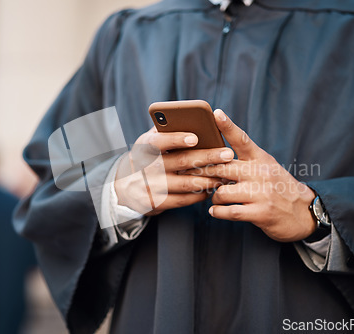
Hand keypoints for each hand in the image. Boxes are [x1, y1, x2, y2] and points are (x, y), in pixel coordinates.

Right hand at [115, 127, 233, 215]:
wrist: (125, 188)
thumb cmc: (148, 157)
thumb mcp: (149, 142)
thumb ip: (166, 131)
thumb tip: (192, 118)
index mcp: (144, 147)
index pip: (159, 141)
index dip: (176, 139)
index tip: (196, 138)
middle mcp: (146, 167)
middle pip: (180, 161)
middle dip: (207, 157)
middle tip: (228, 154)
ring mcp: (151, 187)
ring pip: (185, 183)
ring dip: (208, 178)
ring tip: (225, 173)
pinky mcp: (156, 203)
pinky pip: (183, 200)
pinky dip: (199, 194)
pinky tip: (211, 188)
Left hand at [186, 109, 315, 241]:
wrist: (304, 212)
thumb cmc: (278, 187)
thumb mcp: (267, 167)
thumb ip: (245, 161)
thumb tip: (215, 157)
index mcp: (261, 159)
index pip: (242, 139)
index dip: (228, 126)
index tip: (216, 113)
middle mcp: (261, 173)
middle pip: (222, 167)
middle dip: (203, 171)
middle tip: (190, 172)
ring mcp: (262, 194)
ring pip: (222, 192)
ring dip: (213, 196)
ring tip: (214, 197)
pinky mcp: (261, 213)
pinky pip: (230, 212)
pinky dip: (218, 212)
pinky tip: (214, 211)